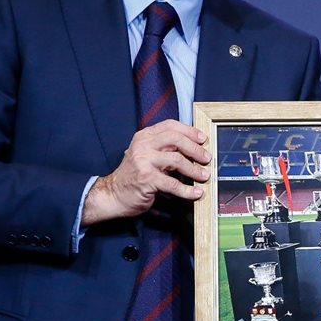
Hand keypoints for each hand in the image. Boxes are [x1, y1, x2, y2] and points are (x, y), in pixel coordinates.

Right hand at [81, 120, 210, 225]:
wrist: (113, 194)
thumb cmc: (134, 175)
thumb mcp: (146, 155)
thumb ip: (164, 148)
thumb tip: (194, 148)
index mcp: (144, 137)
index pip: (170, 126)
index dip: (189, 130)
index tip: (203, 138)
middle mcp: (143, 146)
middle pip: (176, 139)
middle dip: (195, 149)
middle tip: (207, 158)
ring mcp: (143, 162)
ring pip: (177, 160)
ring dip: (194, 169)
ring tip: (204, 176)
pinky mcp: (146, 180)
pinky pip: (173, 184)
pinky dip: (187, 190)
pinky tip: (196, 192)